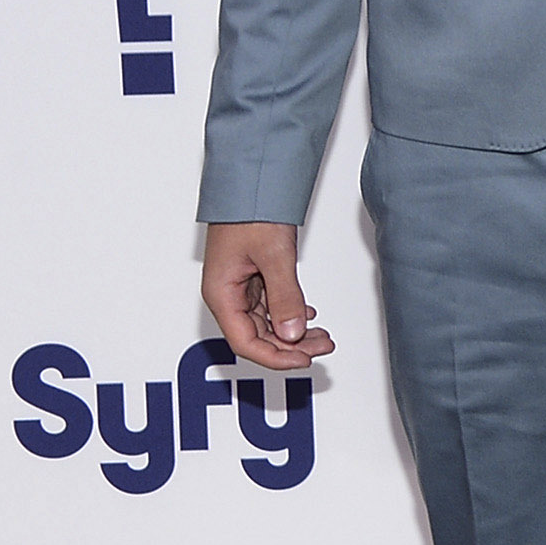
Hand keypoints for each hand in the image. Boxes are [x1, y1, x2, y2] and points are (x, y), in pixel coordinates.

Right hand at [201, 222, 335, 369]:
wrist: (250, 183)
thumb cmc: (251, 212)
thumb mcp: (274, 255)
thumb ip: (284, 296)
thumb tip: (292, 333)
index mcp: (221, 294)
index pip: (246, 342)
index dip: (275, 357)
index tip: (304, 360)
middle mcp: (227, 294)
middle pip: (257, 336)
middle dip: (291, 347)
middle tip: (324, 346)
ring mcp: (240, 286)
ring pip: (266, 322)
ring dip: (293, 332)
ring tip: (323, 336)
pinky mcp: (253, 276)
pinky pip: (270, 305)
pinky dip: (290, 313)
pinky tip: (308, 317)